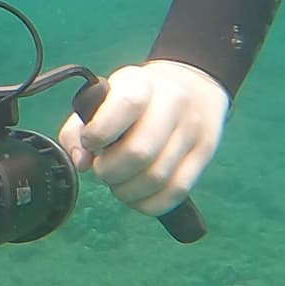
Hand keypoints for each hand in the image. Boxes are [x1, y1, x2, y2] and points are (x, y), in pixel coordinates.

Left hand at [58, 60, 229, 215]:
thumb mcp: (106, 96)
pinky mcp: (205, 153)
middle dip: (110, 171)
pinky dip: (150, 203)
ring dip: (128, 191)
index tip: (90, 142)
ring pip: (158, 177)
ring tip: (119, 183)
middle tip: (103, 170)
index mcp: (141, 83)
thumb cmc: (138, 96)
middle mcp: (172, 103)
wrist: (193, 82)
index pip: (126, 106)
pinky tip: (138, 196)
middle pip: (140, 152)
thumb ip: (79, 128)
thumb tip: (82, 163)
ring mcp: (193, 130)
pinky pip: (177, 191)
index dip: (100, 132)